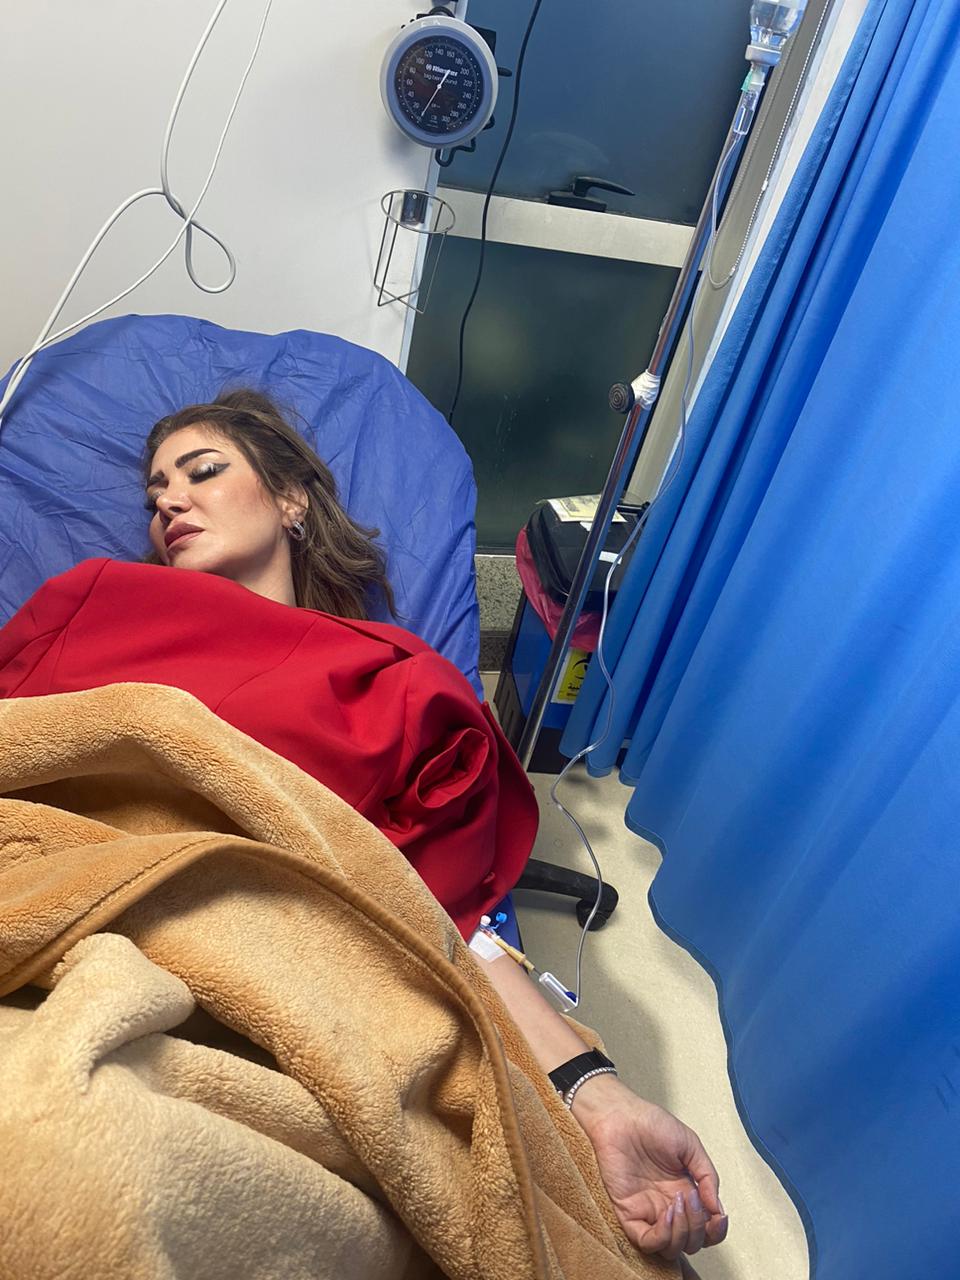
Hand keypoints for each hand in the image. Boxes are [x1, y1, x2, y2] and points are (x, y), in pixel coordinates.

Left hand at [571, 1075, 727, 1260]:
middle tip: (693, 1199)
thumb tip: (718, 1209)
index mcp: (685, 1193)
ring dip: (683, 1232)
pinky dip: (662, 1236)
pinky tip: (668, 1214)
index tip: (719, 1216)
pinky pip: (647, 1242)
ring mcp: (649, 1213)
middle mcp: (668, 1207)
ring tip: (679, 1202)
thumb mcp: (690, 1146)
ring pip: (672, 1248)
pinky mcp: (628, 1214)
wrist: (621, 1115)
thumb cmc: (651, 1124)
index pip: (706, 1229)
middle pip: (692, 1242)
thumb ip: (707, 1176)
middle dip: (699, 1227)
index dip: (716, 1230)